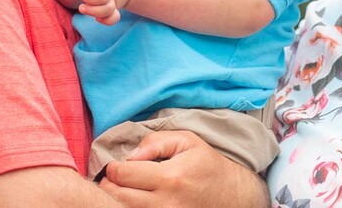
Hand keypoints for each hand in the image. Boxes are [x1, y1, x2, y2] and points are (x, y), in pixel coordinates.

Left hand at [99, 131, 267, 207]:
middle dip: (109, 185)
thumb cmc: (206, 164)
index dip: (112, 168)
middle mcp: (166, 202)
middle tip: (109, 178)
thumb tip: (130, 155)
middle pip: (119, 197)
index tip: (114, 165)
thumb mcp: (187, 141)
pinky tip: (133, 198)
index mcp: (170, 177)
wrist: (232, 194)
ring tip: (119, 188)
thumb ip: (156, 142)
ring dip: (116, 199)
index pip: (124, 175)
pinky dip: (130, 207)